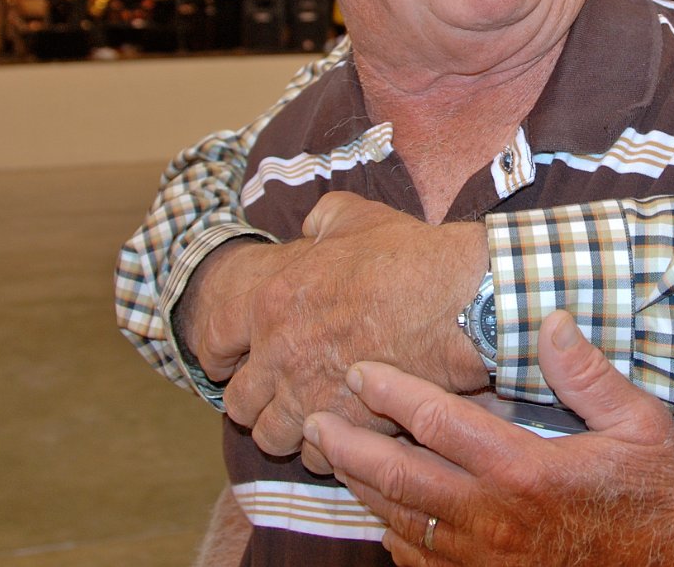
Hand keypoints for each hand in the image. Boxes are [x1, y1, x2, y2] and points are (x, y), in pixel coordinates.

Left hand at [194, 192, 489, 469]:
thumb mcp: (354, 217)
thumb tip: (311, 227)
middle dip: (253, 401)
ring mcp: (313, 394)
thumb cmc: (409, 257)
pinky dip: (327, 449)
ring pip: (272, 437)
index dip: (217, 353)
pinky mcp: (350, 424)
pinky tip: (343, 430)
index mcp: (272, 302)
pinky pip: (320, 456)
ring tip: (307, 418)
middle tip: (273, 395)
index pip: (214, 339)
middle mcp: (281, 354)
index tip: (226, 362)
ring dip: (286, 429)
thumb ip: (320, 221)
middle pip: (239, 403)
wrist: (459, 300)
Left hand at [305, 310, 673, 566]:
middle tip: (312, 419)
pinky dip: (393, 539)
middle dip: (351, 446)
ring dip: (361, 490)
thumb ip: (588, 372)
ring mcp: (488, 562)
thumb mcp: (641, 422)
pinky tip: (379, 519)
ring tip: (331, 460)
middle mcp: (496, 518)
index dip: (392, 393)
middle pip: (400, 479)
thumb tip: (550, 318)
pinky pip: (424, 566)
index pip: (439, 423)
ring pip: (404, 524)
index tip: (358, 370)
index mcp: (526, 470)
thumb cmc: (660, 495)